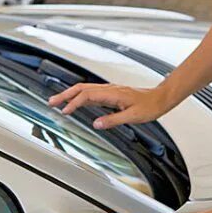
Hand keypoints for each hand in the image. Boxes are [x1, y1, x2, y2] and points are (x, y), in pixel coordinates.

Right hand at [47, 83, 168, 129]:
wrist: (160, 98)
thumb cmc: (149, 106)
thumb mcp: (132, 116)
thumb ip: (113, 120)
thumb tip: (96, 124)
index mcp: (112, 93)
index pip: (87, 95)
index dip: (74, 102)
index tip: (65, 110)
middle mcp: (109, 89)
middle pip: (81, 88)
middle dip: (65, 94)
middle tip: (51, 102)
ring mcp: (109, 91)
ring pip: (85, 90)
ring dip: (70, 95)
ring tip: (58, 102)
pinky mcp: (110, 94)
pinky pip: (91, 93)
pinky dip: (79, 97)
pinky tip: (75, 103)